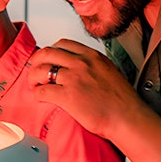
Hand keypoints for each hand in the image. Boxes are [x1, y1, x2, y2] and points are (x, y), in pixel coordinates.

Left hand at [27, 39, 144, 138]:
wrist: (127, 117)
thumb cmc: (122, 101)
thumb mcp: (109, 70)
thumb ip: (93, 65)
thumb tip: (79, 67)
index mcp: (91, 56)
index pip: (62, 44)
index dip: (51, 52)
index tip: (48, 60)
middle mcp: (81, 63)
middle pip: (47, 53)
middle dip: (36, 62)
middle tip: (34, 71)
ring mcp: (73, 79)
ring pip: (41, 71)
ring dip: (33, 78)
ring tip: (35, 85)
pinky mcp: (67, 97)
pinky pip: (42, 91)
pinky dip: (37, 94)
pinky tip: (41, 98)